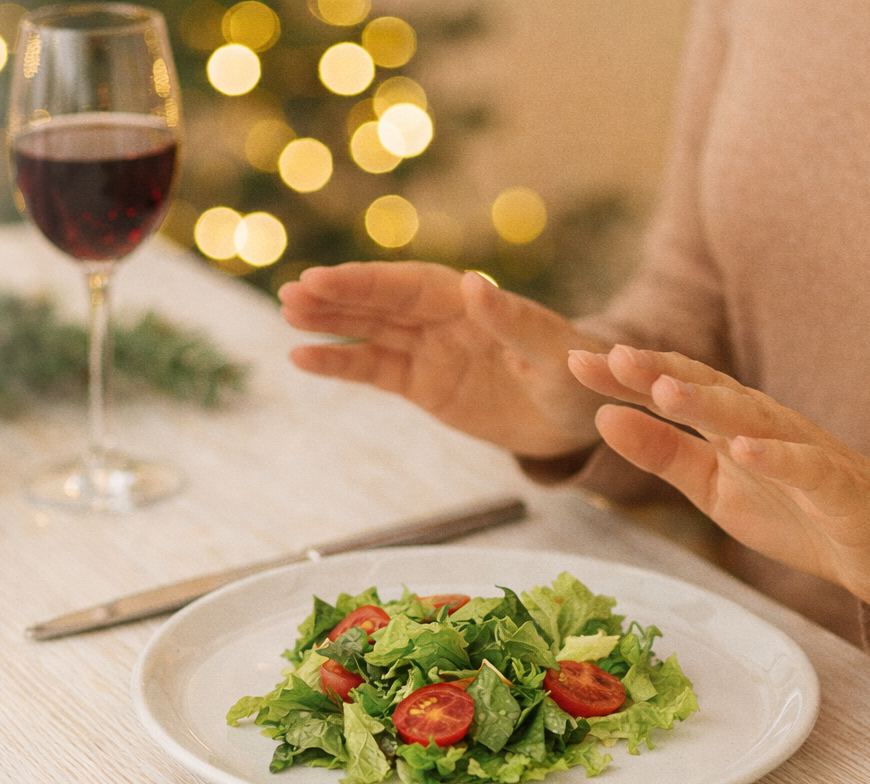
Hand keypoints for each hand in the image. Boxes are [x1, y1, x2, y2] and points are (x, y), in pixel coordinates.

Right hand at [280, 262, 609, 458]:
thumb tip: (475, 283)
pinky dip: (339, 364)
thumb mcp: (555, 354)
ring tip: (287, 314)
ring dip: (329, 322)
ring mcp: (429, 350)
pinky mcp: (422, 385)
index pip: (410, 286)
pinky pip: (374, 370)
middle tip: (292, 293)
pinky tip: (302, 357)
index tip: (326, 278)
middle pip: (382, 303)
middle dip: (338, 297)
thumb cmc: (579, 378)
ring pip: (369, 331)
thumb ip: (514, 322)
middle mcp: (444, 319)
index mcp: (473, 302)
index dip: (368, 282)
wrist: (581, 419)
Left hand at [569, 346, 869, 612]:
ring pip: (753, 419)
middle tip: (611, 356)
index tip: (573, 360)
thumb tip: (601, 419)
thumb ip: (662, 455)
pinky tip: (744, 448)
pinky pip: (807, 468)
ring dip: (709, 402)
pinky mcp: (839, 486)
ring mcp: (804, 451)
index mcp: (731, 424)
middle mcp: (765, 425)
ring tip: (664, 390)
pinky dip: (777, 457)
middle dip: (659, 372)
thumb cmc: (796, 511)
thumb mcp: (713, 489)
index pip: (673, 389)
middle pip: (708, 390)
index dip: (626, 376)